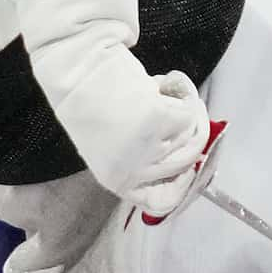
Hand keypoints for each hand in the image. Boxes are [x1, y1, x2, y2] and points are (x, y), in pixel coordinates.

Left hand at [36, 43, 211, 215]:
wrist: (77, 71)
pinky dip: (183, 91)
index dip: (184, 183)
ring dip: (187, 107)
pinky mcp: (156, 121)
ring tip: (165, 88)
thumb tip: (186, 159)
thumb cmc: (92, 101)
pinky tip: (164, 81)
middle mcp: (132, 172)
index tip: (192, 163)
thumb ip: (143, 158)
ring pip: (191, 135)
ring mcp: (145, 148)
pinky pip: (188, 112)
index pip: (161, 201)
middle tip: (186, 105)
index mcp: (117, 181)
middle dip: (194, 130)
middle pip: (188, 162)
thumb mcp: (113, 144)